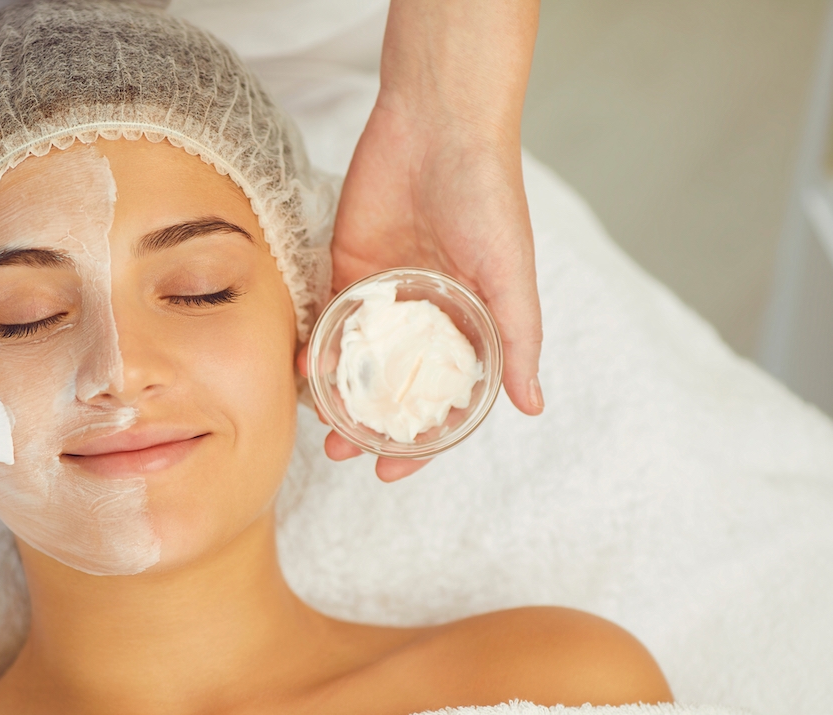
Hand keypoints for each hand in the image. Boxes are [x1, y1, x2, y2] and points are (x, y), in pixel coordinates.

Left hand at [317, 0, 541, 483]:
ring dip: (335, 393)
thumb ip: (516, 341)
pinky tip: (300, 368)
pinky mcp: (347, 266)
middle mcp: (425, 317)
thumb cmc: (490, 197)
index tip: (390, 472)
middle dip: (366, 426)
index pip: (441, 401)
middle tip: (340, 451)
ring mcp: (384, 294)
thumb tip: (532, 407)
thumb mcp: (511, 275)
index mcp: (469, 325)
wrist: (439, 125)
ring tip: (315, 423)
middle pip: (390, 388)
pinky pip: (328, 317)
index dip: (419, 442)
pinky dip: (314, 344)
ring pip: (354, 360)